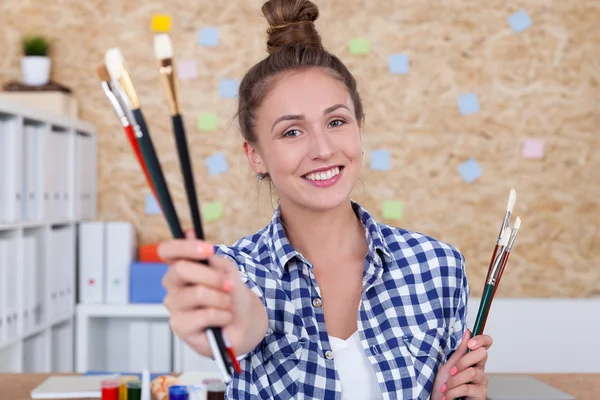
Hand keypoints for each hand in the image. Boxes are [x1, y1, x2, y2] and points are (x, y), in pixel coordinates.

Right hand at [159, 230, 267, 358]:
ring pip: (197, 293)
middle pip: (181, 269)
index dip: (184, 247)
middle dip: (212, 276)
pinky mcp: (179, 326)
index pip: (166, 251)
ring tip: (228, 304)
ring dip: (222, 298)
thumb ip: (210, 257)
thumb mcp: (227, 270)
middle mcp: (173, 284)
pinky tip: (224, 318)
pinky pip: (204, 315)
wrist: (244, 321)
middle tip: (228, 285)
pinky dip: (222, 315)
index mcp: (180, 267)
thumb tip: (189, 233)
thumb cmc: (231, 294)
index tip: (208, 250)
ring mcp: (174, 306)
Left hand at [430, 329, 492, 399]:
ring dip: (453, 381)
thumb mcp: (449, 366)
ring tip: (446, 389)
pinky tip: (449, 397)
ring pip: (472, 372)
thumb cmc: (443, 387)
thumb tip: (468, 332)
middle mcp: (481, 370)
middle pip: (482, 354)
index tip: (470, 344)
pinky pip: (466, 387)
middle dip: (462, 362)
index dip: (481, 340)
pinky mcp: (481, 395)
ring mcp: (482, 383)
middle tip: (451, 373)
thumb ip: (460, 351)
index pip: (486, 345)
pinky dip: (453, 392)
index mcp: (473, 361)